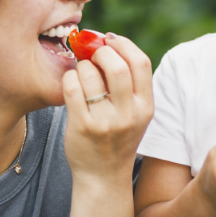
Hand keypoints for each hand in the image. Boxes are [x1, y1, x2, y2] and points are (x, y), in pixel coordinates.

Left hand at [62, 33, 153, 187]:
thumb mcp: (136, 114)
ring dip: (82, 65)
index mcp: (146, 107)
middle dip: (100, 51)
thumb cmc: (117, 138)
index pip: (141, 63)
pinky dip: (69, 78)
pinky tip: (72, 84)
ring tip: (81, 72)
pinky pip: (71, 87)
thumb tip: (108, 41)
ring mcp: (104, 122)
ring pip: (89, 74)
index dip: (124, 44)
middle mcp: (128, 114)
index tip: (110, 39)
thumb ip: (130, 84)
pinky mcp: (81, 126)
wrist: (103, 177)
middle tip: (92, 53)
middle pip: (116, 66)